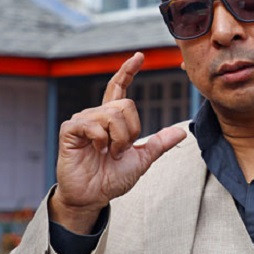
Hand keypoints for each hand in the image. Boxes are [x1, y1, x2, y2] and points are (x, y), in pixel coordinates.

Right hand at [50, 52, 186, 232]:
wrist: (92, 197)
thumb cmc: (111, 178)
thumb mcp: (142, 159)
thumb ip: (159, 143)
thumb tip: (182, 131)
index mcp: (112, 119)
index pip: (119, 88)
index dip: (128, 71)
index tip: (139, 57)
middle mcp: (97, 114)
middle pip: (126, 105)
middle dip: (131, 131)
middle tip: (121, 151)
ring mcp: (83, 121)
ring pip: (112, 114)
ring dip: (118, 139)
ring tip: (109, 153)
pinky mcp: (71, 130)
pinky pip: (94, 124)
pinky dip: (101, 140)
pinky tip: (96, 151)